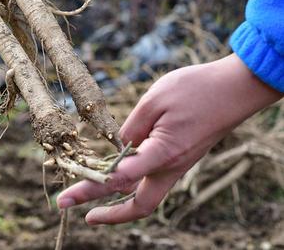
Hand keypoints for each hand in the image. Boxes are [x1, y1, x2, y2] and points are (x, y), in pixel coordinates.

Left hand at [57, 54, 281, 224]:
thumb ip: (131, 127)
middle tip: (80, 212)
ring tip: (93, 195)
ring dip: (119, 200)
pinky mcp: (181, 159)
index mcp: (162, 153)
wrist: (235, 89)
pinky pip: (153, 179)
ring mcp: (178, 165)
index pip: (118, 179)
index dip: (89, 189)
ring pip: (147, 196)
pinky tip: (117, 172)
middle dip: (108, 213)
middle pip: (139, 205)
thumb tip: (119, 147)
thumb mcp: (154, 100)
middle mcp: (171, 166)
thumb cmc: (196, 89)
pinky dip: (132, 182)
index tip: (67, 199)